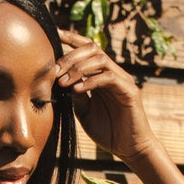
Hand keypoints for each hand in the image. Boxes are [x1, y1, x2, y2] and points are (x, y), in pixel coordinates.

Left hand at [54, 29, 155, 164]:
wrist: (129, 149)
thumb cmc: (108, 131)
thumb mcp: (84, 111)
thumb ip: (75, 95)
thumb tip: (61, 80)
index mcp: (102, 75)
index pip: (88, 50)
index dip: (72, 39)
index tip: (54, 35)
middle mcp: (113, 73)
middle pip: (92, 49)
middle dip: (71, 56)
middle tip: (55, 70)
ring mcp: (123, 80)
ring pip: (100, 60)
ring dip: (78, 68)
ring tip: (63, 82)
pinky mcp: (129, 91)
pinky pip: (108, 78)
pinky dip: (91, 81)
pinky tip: (77, 90)